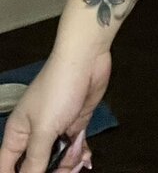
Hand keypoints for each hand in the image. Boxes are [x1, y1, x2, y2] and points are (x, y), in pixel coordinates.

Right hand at [0, 49, 108, 172]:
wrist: (86, 60)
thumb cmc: (58, 89)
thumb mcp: (43, 129)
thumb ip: (35, 160)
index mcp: (17, 133)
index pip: (7, 166)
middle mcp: (34, 133)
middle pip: (35, 166)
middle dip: (50, 172)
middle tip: (66, 171)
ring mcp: (55, 128)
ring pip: (56, 159)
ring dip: (68, 164)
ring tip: (78, 158)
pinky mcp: (74, 123)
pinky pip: (73, 148)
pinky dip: (79, 154)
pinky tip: (87, 158)